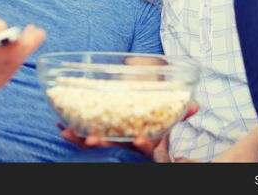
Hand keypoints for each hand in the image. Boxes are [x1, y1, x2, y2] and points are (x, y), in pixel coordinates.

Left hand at [60, 101, 198, 160]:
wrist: (141, 145)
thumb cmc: (153, 133)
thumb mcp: (167, 126)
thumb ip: (180, 115)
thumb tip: (196, 105)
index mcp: (144, 146)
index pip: (144, 150)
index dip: (142, 145)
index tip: (139, 139)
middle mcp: (126, 151)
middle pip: (114, 151)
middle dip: (103, 145)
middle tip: (93, 137)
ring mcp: (111, 150)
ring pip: (95, 150)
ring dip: (81, 140)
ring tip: (69, 132)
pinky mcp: (97, 146)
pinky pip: (83, 143)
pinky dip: (73, 134)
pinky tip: (62, 126)